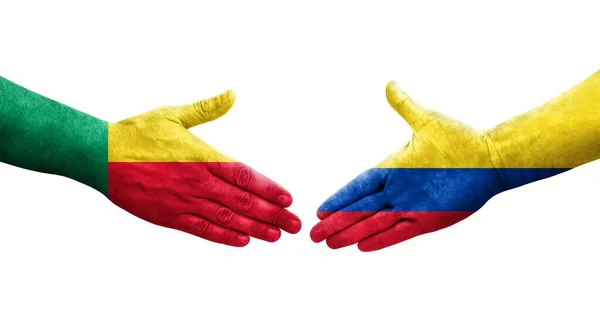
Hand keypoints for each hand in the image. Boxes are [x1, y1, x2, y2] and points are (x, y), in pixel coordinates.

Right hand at [108, 90, 300, 246]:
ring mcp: (183, 201)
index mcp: (201, 156)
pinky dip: (224, 237)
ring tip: (277, 236)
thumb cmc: (136, 133)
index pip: (243, 175)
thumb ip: (206, 109)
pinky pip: (202, 229)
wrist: (99, 155)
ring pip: (226, 218)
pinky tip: (243, 241)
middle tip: (294, 225)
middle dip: (272, 213)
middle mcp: (196, 181)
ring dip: (255, 228)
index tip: (287, 198)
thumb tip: (232, 94)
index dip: (268, 188)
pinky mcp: (168, 216)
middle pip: (242, 200)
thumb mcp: (172, 114)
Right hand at [311, 81, 504, 251]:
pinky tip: (361, 247)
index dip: (339, 198)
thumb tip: (389, 84)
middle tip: (312, 235)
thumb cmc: (460, 139)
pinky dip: (380, 240)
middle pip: (359, 209)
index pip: (358, 186)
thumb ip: (404, 106)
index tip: (319, 209)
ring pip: (373, 224)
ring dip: (351, 234)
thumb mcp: (427, 120)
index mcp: (393, 168)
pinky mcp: (428, 220)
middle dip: (336, 222)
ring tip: (329, 245)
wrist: (490, 159)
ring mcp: (411, 207)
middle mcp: (398, 190)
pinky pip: (398, 233)